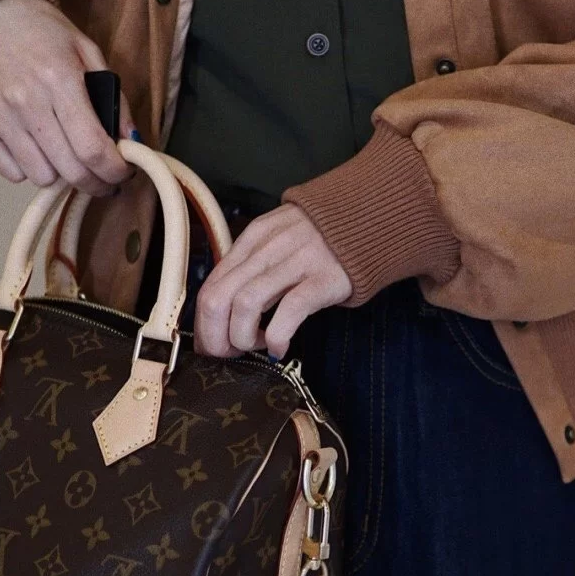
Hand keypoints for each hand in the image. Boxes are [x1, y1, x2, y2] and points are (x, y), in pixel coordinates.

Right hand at [0, 0, 138, 194]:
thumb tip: (131, 142)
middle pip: (69, 170)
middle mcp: (24, 100)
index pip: (92, 148)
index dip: (114, 171)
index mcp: (59, 79)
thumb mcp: (87, 51)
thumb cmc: (43, 34)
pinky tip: (34, 147)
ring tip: (63, 153)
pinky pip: (10, 172)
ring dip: (59, 173)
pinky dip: (27, 168)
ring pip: (41, 176)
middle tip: (102, 177)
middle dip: (95, 182)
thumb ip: (113, 97)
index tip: (122, 174)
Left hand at [193, 203, 351, 359]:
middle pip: (218, 298)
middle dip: (216, 337)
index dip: (204, 325)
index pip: (211, 286)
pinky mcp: (323, 278)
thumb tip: (223, 307)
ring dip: (243, 337)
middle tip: (229, 354)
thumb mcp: (279, 241)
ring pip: (245, 304)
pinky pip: (289, 310)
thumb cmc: (321, 240)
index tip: (214, 345)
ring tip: (257, 345)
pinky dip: (276, 336)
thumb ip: (252, 265)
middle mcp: (269, 248)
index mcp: (254, 238)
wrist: (370, 221)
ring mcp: (296, 262)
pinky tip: (279, 347)